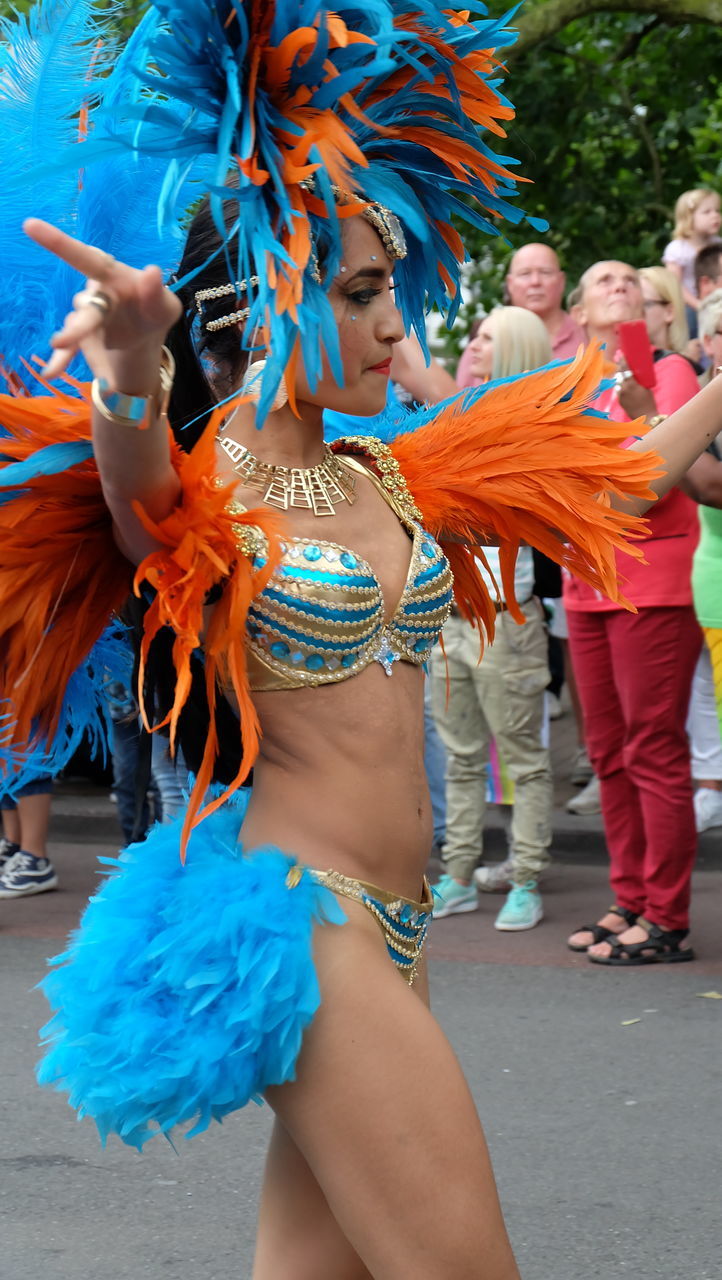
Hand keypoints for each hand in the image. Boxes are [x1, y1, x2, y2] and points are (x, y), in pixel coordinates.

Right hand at [23, 218, 181, 388]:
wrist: (146, 332)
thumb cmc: (156, 309)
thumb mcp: (165, 305)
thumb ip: (157, 292)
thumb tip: (152, 271)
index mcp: (111, 276)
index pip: (85, 258)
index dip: (59, 242)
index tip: (30, 225)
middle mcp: (95, 293)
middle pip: (83, 307)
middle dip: (75, 326)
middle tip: (61, 343)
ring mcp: (87, 316)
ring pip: (79, 331)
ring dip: (81, 348)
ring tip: (88, 367)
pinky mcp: (84, 337)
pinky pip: (72, 349)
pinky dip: (61, 361)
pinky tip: (50, 373)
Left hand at [614, 361, 656, 420]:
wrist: (646, 417)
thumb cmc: (650, 401)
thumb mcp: (647, 388)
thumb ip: (639, 381)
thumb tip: (636, 373)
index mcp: (631, 384)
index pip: (625, 370)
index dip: (623, 361)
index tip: (622, 355)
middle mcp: (624, 389)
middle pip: (619, 375)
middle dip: (620, 369)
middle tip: (622, 362)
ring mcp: (620, 396)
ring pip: (618, 383)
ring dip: (620, 379)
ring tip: (623, 374)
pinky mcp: (620, 401)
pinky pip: (619, 391)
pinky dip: (621, 387)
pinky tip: (623, 385)